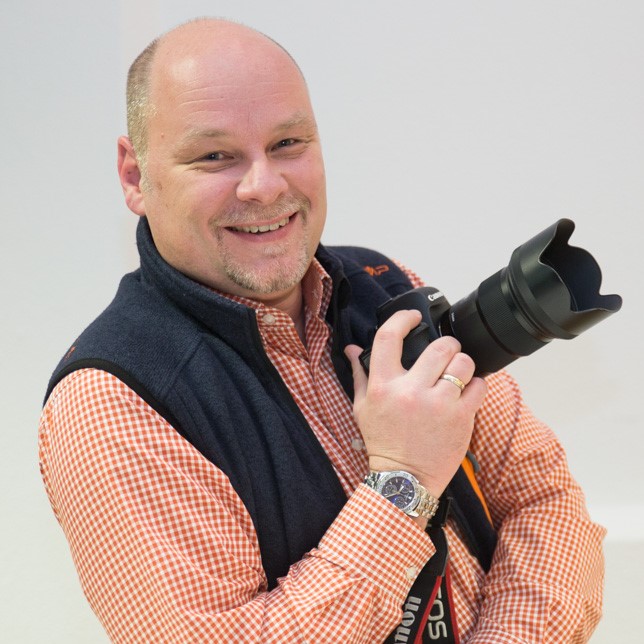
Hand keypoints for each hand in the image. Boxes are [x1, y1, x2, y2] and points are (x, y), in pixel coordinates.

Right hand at [345, 309, 487, 497]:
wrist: (404, 479)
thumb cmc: (383, 441)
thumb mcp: (363, 407)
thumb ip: (360, 374)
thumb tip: (352, 349)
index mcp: (383, 386)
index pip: (389, 337)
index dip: (403, 319)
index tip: (413, 317)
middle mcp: (410, 392)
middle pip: (438, 346)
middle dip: (446, 344)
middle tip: (445, 353)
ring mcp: (438, 404)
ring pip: (462, 362)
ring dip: (462, 363)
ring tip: (456, 373)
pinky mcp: (461, 418)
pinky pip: (478, 385)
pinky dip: (475, 384)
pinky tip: (465, 391)